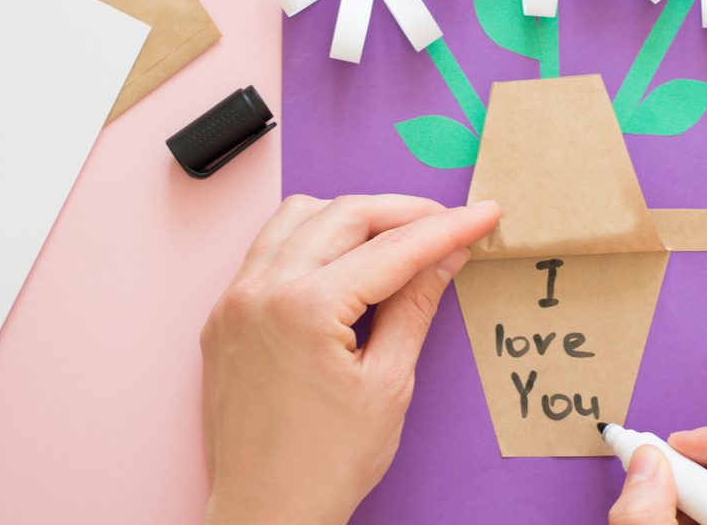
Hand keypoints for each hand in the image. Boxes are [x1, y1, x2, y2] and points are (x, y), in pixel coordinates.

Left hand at [200, 194, 500, 524]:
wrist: (264, 514)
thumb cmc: (327, 464)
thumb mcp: (389, 383)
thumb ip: (416, 306)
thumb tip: (447, 255)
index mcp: (304, 309)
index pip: (392, 249)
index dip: (446, 228)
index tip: (481, 215)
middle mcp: (260, 291)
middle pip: (344, 214)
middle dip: (403, 212)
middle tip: (446, 224)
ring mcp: (235, 299)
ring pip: (299, 216)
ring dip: (352, 216)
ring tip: (396, 239)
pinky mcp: (225, 313)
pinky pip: (270, 247)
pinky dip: (312, 239)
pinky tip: (343, 261)